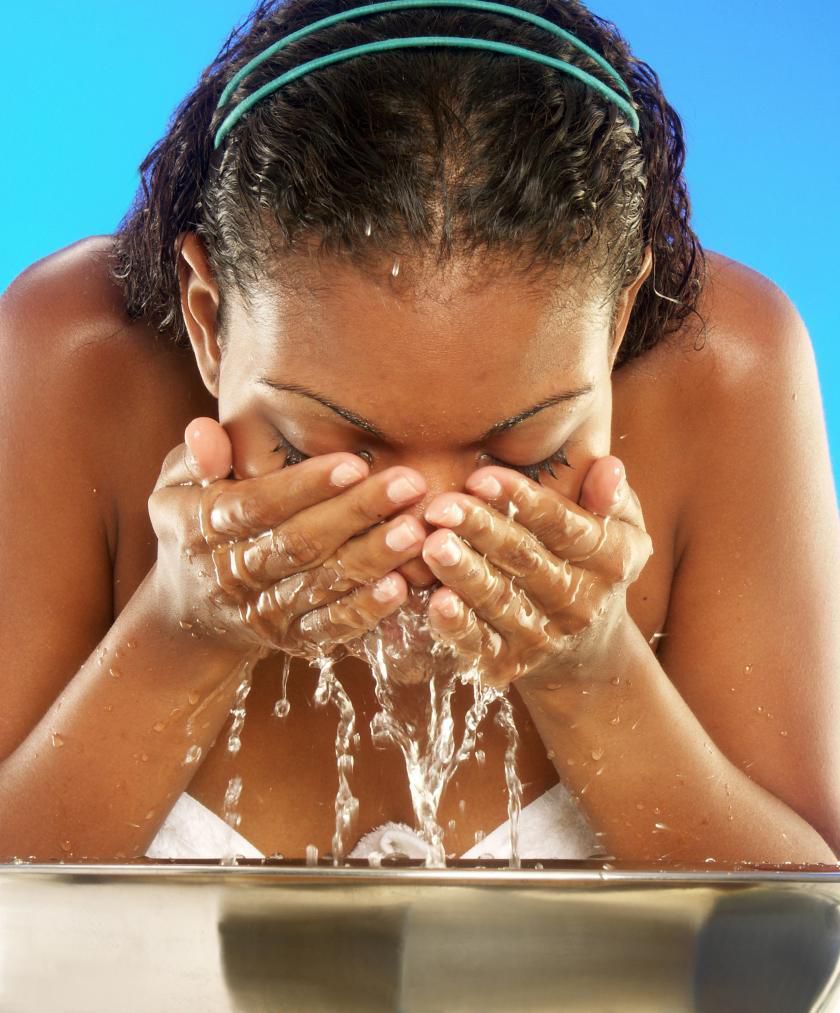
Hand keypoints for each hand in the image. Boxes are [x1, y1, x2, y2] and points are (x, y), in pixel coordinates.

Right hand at [148, 417, 431, 659]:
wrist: (188, 614)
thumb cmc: (194, 527)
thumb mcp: (177, 488)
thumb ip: (196, 459)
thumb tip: (204, 432)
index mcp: (207, 528)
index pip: (259, 505)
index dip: (306, 486)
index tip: (354, 464)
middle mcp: (235, 574)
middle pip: (301, 543)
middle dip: (357, 513)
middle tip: (409, 485)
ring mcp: (265, 610)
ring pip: (322, 584)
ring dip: (372, 559)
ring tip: (415, 531)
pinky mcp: (291, 639)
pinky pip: (329, 627)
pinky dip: (364, 611)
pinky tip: (400, 587)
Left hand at [417, 456, 652, 687]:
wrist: (588, 652)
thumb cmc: (593, 564)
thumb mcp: (622, 530)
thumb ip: (612, 498)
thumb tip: (609, 467)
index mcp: (609, 560)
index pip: (563, 526)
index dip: (522, 500)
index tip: (481, 477)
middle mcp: (579, 601)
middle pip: (524, 559)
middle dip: (480, 529)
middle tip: (441, 506)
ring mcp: (544, 635)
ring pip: (499, 600)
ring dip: (464, 573)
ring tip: (432, 544)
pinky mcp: (510, 662)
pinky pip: (481, 643)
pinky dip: (458, 625)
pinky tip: (436, 601)